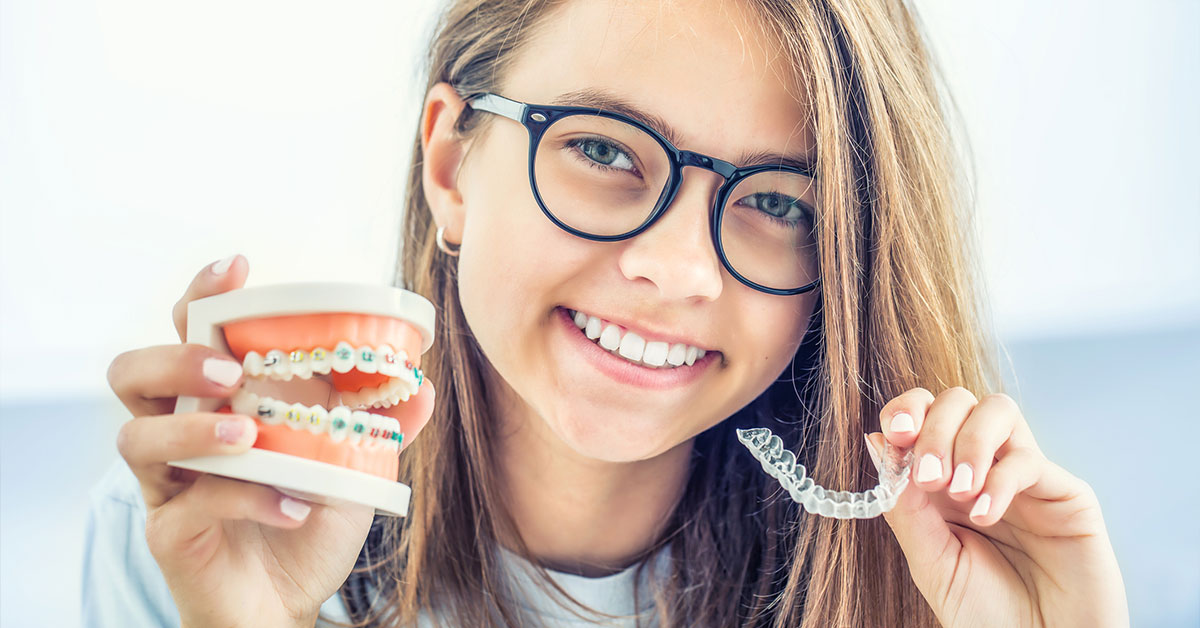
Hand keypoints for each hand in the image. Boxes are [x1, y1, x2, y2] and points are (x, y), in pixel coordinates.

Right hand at [107, 256, 435, 627]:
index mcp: (218, 400)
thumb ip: (380, 423)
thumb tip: (422, 383)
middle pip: (132, 373)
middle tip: (229, 372)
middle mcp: (181, 433)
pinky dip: (246, 499)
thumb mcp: (352, 466)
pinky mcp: (170, 534)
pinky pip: (189, 506)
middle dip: (176, 359)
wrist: (287, 604)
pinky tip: (294, 505)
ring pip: (136, 438)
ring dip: (193, 429)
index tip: (238, 269)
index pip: (189, 332)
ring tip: (249, 437)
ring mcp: (168, 484)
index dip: (202, 294)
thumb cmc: (307, 520)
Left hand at [866, 387, 1127, 627]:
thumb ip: (905, 507)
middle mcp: (984, 468)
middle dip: (935, 428)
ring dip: (969, 441)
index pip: (924, 414)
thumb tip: (876, 443)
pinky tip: (983, 515)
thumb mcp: (930, 562)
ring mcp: (1026, 477)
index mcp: (943, 479)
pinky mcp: (1067, 494)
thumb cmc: (986, 615)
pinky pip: (1029, 460)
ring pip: (998, 410)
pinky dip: (999, 480)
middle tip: (928, 477)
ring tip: (957, 491)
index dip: (906, 411)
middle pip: (959, 401)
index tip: (893, 435)